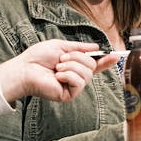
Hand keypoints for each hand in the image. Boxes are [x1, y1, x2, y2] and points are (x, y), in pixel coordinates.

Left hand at [0, 40, 118, 103]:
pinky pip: (79, 81)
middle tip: (61, 59)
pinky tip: (57, 76)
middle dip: (77, 58)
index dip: (105, 61)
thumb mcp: (61, 46)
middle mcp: (76, 77)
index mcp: (74, 65)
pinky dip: (68, 75)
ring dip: (71, 66)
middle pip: (92, 66)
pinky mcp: (69, 95)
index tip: (116, 55)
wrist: (25, 69)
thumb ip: (79, 47)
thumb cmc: (38, 57)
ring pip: (87, 73)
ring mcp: (73, 87)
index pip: (94, 64)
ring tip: (57, 68)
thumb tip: (96, 47)